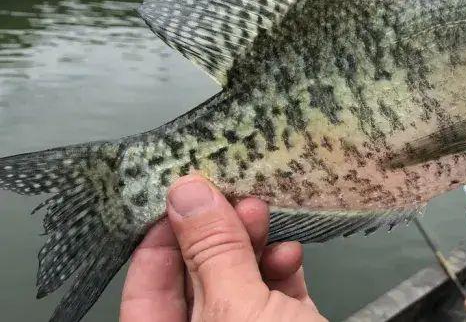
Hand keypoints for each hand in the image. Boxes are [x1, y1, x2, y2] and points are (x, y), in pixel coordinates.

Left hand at [119, 175, 324, 321]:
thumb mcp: (236, 304)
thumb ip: (212, 250)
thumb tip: (186, 192)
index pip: (144, 288)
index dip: (160, 238)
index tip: (184, 195)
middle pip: (197, 276)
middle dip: (216, 233)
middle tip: (232, 197)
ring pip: (238, 278)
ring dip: (253, 243)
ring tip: (263, 216)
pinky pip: (273, 290)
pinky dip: (281, 266)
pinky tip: (290, 252)